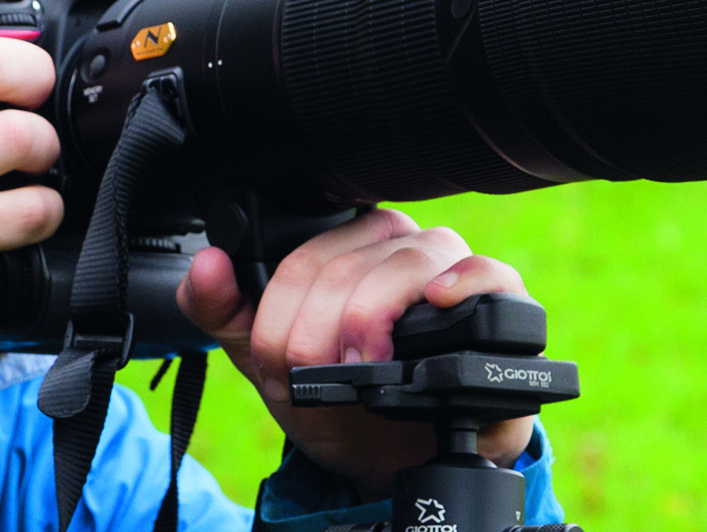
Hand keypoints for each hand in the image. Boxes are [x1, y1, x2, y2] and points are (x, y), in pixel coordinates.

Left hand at [177, 208, 535, 498]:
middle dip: (318, 332)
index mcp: (351, 246)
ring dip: (371, 318)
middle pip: (352, 264)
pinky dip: (466, 280)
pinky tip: (439, 299)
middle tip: (316, 380)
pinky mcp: (500, 304)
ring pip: (410, 262)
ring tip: (362, 369)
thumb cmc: (340, 398)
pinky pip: (491, 271)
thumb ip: (224, 312)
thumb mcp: (269, 361)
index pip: (306, 255)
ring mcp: (455, 271)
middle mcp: (405, 248)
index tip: (278, 366)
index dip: (281, 316)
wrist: (393, 460)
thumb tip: (206, 263)